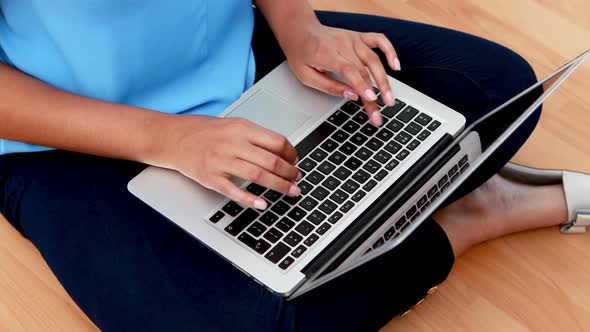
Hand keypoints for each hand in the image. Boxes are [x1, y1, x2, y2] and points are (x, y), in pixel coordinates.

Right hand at [156, 115, 300, 209]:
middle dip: (290, 172)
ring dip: (279, 185)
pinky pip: (234, 191)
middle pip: (271, 160)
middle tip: (298, 179)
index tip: (296, 161)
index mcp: (241, 128)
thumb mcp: (231, 125)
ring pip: (258, 175)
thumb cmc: (201, 131)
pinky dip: (250, 199)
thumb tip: (280, 150)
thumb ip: (253, 136)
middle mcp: (233, 144)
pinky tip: (262, 203)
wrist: (171, 137)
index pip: (276, 141)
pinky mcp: (211, 177)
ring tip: (291, 191)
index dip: (291, 153)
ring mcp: (222, 161)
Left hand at [283, 24, 400, 126]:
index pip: (349, 70)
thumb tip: (351, 95)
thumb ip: (328, 86)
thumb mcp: (305, 75)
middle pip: (363, 70)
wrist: (300, 30)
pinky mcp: (359, 36)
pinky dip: (390, 51)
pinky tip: (396, 67)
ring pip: (374, 59)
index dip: (361, 84)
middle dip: (375, 92)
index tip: (371, 98)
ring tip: (389, 98)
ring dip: (384, 80)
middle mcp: (342, 44)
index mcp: (325, 53)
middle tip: (381, 111)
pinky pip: (379, 40)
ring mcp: (352, 39)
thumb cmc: (301, 54)